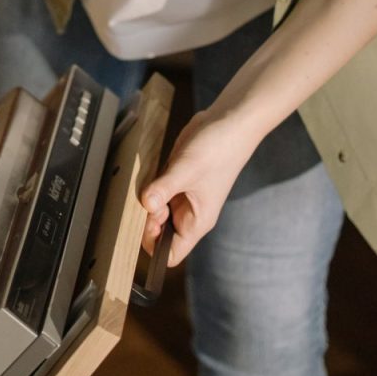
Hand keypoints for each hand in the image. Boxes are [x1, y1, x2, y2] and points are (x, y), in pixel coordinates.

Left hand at [139, 108, 259, 265]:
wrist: (230, 122)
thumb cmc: (220, 150)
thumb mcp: (187, 170)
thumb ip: (164, 188)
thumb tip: (146, 204)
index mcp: (197, 221)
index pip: (171, 253)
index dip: (154, 245)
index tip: (146, 223)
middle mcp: (189, 212)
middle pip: (159, 233)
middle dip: (146, 222)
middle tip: (146, 200)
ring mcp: (182, 195)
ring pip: (156, 212)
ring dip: (146, 204)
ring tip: (147, 187)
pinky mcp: (177, 179)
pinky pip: (157, 191)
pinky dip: (149, 188)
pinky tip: (147, 176)